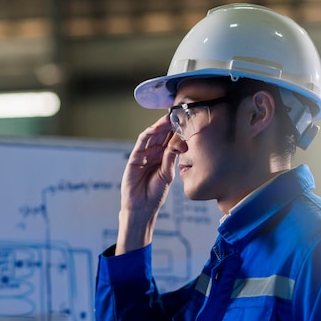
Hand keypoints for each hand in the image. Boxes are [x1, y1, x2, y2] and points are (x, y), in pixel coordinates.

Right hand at [116, 115, 176, 253]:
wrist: (142, 207)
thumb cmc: (155, 194)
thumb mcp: (167, 175)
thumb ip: (170, 159)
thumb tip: (176, 143)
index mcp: (163, 157)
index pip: (170, 140)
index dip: (176, 130)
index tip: (185, 120)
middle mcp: (153, 154)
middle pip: (161, 135)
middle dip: (169, 124)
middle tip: (177, 113)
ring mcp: (143, 155)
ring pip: (151, 136)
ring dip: (159, 126)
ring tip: (167, 118)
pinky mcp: (134, 158)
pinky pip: (140, 143)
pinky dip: (147, 134)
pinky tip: (154, 128)